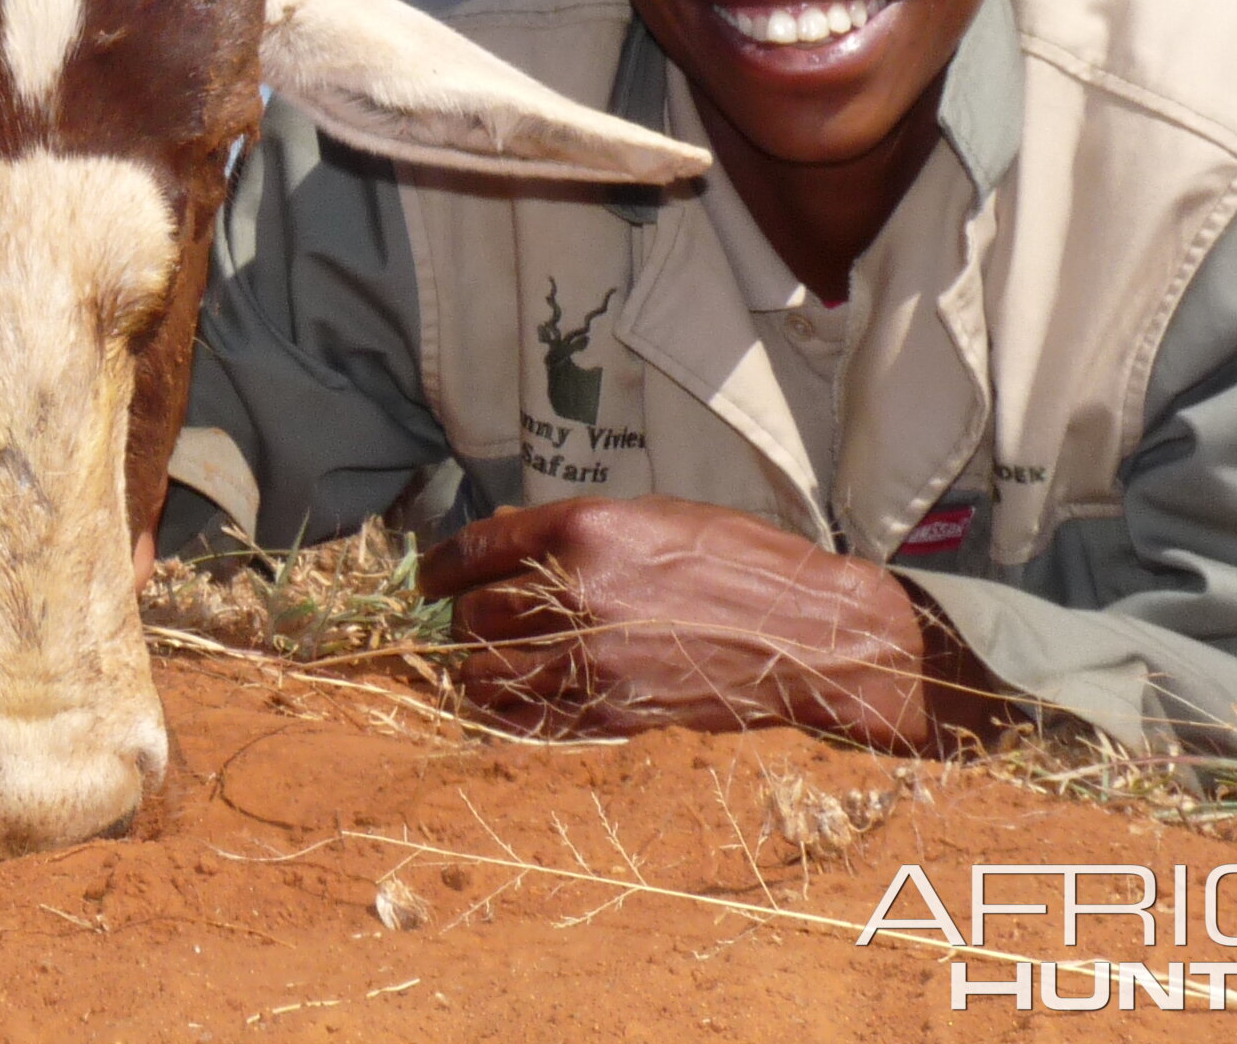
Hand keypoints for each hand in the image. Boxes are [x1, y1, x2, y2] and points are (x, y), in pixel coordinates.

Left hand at [414, 497, 941, 750]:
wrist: (809, 633)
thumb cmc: (740, 561)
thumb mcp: (654, 516)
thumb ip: (579, 532)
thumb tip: (512, 542)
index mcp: (583, 531)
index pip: (475, 549)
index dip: (439, 568)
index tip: (427, 580)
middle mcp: (576, 594)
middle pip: (473, 614)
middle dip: (462, 619)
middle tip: (467, 623)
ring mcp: (592, 660)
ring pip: (489, 674)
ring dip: (478, 670)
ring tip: (485, 665)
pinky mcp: (614, 712)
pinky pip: (530, 721)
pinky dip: (508, 714)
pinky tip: (510, 704)